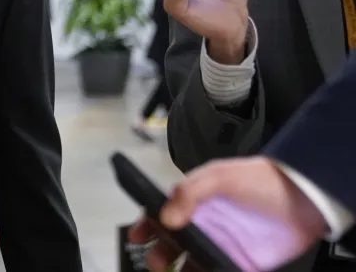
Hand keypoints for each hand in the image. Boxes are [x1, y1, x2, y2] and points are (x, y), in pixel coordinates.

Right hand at [128, 156, 327, 270]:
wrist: (303, 195)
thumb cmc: (257, 179)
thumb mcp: (219, 176)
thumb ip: (190, 192)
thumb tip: (165, 219)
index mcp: (192, 203)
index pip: (160, 216)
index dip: (145, 227)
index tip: (136, 237)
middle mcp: (202, 226)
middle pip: (171, 245)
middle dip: (159, 255)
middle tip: (158, 262)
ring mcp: (220, 246)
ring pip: (191, 264)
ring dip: (181, 270)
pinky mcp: (239, 264)